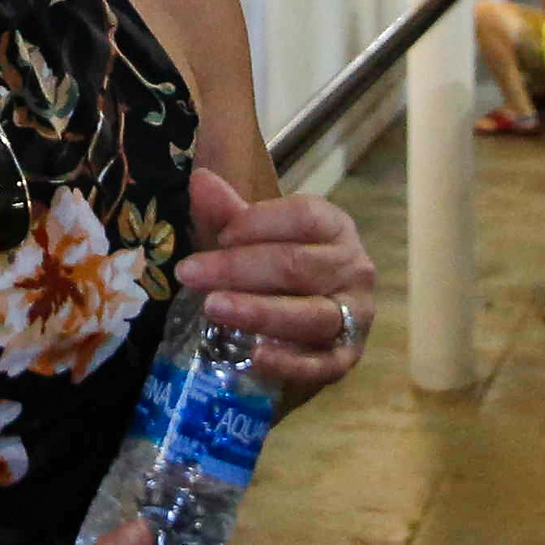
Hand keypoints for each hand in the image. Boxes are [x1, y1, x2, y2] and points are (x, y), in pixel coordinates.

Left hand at [174, 167, 374, 400]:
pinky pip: (321, 363)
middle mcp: (353, 269)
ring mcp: (355, 316)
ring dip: (259, 311)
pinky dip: (288, 362)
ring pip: (311, 314)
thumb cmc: (271, 272)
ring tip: (213, 308)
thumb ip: (226, 213)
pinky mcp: (346, 359)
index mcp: (334, 228)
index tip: (220, 235)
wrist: (299, 330)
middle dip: (239, 268)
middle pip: (298, 265)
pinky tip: (253, 356)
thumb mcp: (249, 240)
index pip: (304, 217)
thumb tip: (200, 180)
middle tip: (190, 273)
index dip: (259, 223)